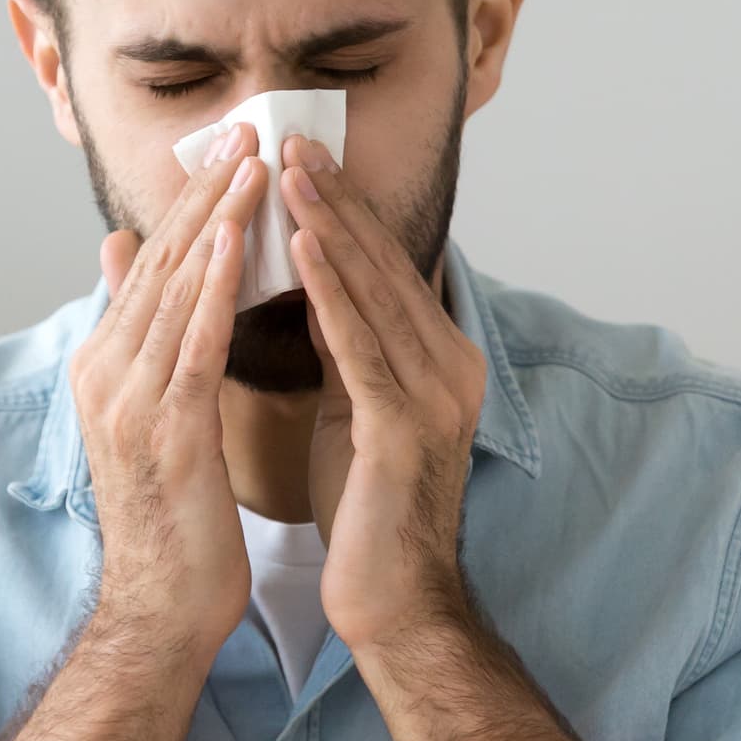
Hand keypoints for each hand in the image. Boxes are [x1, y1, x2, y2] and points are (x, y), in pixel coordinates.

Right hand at [71, 121, 266, 659]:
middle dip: (203, 194)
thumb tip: (127, 259)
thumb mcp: (154, 415)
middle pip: (158, 262)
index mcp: (104, 364)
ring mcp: (127, 400)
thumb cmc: (175, 516)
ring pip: (173, 291)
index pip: (149, 265)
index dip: (189, 203)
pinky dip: (212, 288)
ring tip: (250, 165)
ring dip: (213, 222)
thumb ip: (146, 337)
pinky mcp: (164, 432)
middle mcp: (105, 372)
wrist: (163, 609)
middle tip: (245, 132)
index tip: (230, 150)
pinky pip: (192, 344)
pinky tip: (237, 243)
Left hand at [279, 133, 485, 653]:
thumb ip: (345, 343)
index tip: (303, 154)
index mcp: (440, 358)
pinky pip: (361, 345)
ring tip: (289, 172)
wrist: (392, 602)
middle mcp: (451, 365)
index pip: (387, 268)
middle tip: (292, 137)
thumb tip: (316, 279)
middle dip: (336, 199)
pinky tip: (299, 247)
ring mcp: (436, 395)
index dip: (345, 209)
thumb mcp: (353, 405)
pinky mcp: (406, 427)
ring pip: (373, 293)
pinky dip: (329, 291)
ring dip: (328, 227)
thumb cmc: (365, 509)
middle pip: (384, 266)